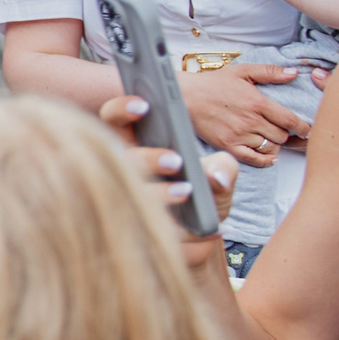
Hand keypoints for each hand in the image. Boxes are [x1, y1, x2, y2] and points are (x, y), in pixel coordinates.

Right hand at [96, 93, 241, 249]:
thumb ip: (224, 167)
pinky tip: (209, 228)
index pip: (114, 119)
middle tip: (176, 161)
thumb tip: (216, 178)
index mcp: (138, 146)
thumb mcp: (221, 175)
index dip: (122, 108)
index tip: (145, 105)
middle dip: (146, 158)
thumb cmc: (204, 194)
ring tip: (188, 192)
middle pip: (116, 158)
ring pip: (126, 195)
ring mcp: (126, 202)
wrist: (204, 234)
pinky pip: (151, 231)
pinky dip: (184, 232)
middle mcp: (124, 172)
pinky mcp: (137, 233)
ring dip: (159, 193)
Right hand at [181, 64, 305, 166]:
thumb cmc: (212, 83)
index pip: (290, 120)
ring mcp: (240, 135)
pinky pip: (253, 158)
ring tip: (273, 139)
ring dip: (276, 145)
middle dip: (287, 135)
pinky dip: (265, 160)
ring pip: (270, 147)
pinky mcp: (228, 145)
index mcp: (258, 102)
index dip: (303, 127)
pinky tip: (270, 157)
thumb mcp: (242, 71)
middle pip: (282, 136)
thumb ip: (269, 72)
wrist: (185, 97)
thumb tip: (293, 74)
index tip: (307, 129)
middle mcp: (251, 121)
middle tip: (286, 132)